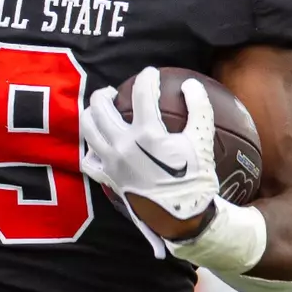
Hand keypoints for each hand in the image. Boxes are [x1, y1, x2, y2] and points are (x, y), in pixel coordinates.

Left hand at [79, 69, 218, 223]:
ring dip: (91, 114)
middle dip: (105, 93)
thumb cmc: (195, 179)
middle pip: (101, 106)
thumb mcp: (204, 141)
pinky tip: (98, 142)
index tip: (151, 74)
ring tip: (101, 110)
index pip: (141, 94)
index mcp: (147, 134)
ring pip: (88, 129)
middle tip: (114, 91)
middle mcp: (123, 145)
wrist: (183, 218)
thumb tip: (191, 84)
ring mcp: (111, 162)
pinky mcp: (107, 178)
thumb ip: (199, 109)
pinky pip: (88, 159)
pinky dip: (90, 148)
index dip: (147, 78)